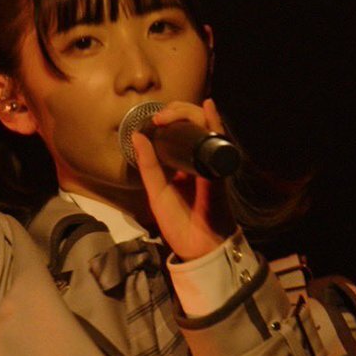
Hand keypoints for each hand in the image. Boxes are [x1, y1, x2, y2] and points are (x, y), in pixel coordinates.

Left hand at [130, 98, 235, 260]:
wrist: (197, 247)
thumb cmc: (178, 222)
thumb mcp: (156, 191)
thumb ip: (148, 165)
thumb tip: (136, 135)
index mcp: (183, 163)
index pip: (181, 131)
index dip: (170, 118)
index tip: (154, 119)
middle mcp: (199, 159)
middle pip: (194, 124)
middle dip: (179, 112)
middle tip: (161, 116)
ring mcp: (211, 163)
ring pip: (206, 128)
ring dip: (192, 114)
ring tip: (174, 111)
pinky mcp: (219, 171)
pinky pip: (219, 144)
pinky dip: (215, 124)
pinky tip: (209, 108)